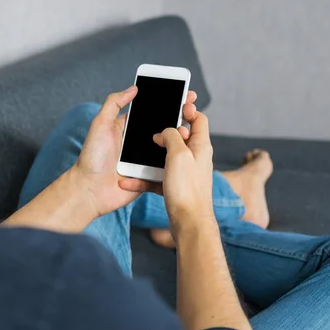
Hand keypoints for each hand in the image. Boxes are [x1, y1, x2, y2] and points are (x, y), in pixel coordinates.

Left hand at [72, 87, 198, 218]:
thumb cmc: (92, 157)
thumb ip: (114, 103)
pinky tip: (186, 154)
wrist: (90, 190)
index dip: (167, 103)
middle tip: (192, 110)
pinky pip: (166, 169)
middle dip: (179, 120)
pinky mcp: (150, 178)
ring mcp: (145, 161)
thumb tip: (134, 88)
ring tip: (190, 131)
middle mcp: (139, 144)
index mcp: (128, 129)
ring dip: (179, 142)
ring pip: (168, 149)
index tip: (184, 94)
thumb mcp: (100, 124)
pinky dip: (175, 163)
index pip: (152, 113)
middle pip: (163, 129)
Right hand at [117, 98, 214, 231]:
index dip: (187, 109)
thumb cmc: (188, 189)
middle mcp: (194, 158)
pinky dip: (143, 178)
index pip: (199, 119)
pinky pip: (156, 177)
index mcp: (200, 146)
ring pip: (164, 157)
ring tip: (135, 156)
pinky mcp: (174, 187)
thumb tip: (166, 131)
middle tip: (149, 129)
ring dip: (149, 156)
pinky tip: (129, 181)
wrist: (189, 224)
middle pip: (179, 137)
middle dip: (163, 132)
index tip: (174, 105)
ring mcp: (184, 173)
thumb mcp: (179, 154)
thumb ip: (172, 136)